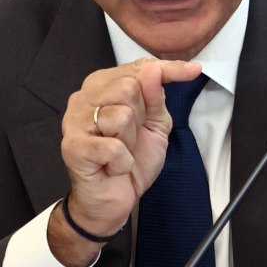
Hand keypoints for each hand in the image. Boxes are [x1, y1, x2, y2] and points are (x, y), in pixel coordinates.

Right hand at [50, 58, 200, 266]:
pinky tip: (112, 167)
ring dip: (130, 143)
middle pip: (129, 87)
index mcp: (102, 86)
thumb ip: (156, 96)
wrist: (111, 200)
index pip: (139, 67)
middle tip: (130, 138)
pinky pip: (114, 147)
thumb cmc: (130, 160)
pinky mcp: (73, 147)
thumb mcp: (155, 125)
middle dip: (141, 117)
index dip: (168, 70)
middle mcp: (83, 98)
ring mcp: (74, 122)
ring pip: (122, 116)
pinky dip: (122, 163)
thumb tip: (154, 70)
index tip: (193, 70)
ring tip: (120, 153)